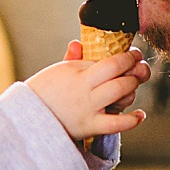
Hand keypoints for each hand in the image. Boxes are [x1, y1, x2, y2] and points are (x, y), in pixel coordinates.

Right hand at [25, 44, 150, 140]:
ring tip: (132, 87)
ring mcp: (88, 110)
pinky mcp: (90, 127)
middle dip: (135, 73)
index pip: (110, 63)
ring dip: (133, 91)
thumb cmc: (45, 91)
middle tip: (139, 69)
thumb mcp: (58, 70)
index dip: (128, 58)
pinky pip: (116, 125)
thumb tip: (77, 43)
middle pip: (120, 79)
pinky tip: (140, 114)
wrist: (28, 117)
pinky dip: (132, 120)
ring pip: (120, 98)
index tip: (134, 55)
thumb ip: (73, 58)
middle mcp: (85, 91)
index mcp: (77, 73)